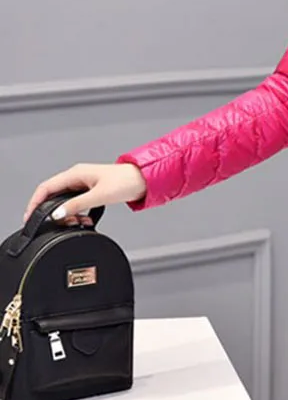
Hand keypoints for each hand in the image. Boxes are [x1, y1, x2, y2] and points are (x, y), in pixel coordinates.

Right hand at [23, 163, 146, 227]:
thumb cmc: (126, 181)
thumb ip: (77, 205)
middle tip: (57, 226)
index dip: (35, 203)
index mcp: (76, 173)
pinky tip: (84, 220)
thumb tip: (58, 214)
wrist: (145, 180)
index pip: (46, 187)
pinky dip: (77, 213)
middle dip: (53, 212)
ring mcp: (85, 183)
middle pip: (54, 195)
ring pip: (66, 201)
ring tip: (76, 224)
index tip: (30, 217)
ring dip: (67, 214)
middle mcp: (78, 176)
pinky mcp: (92, 190)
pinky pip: (77, 203)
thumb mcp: (99, 195)